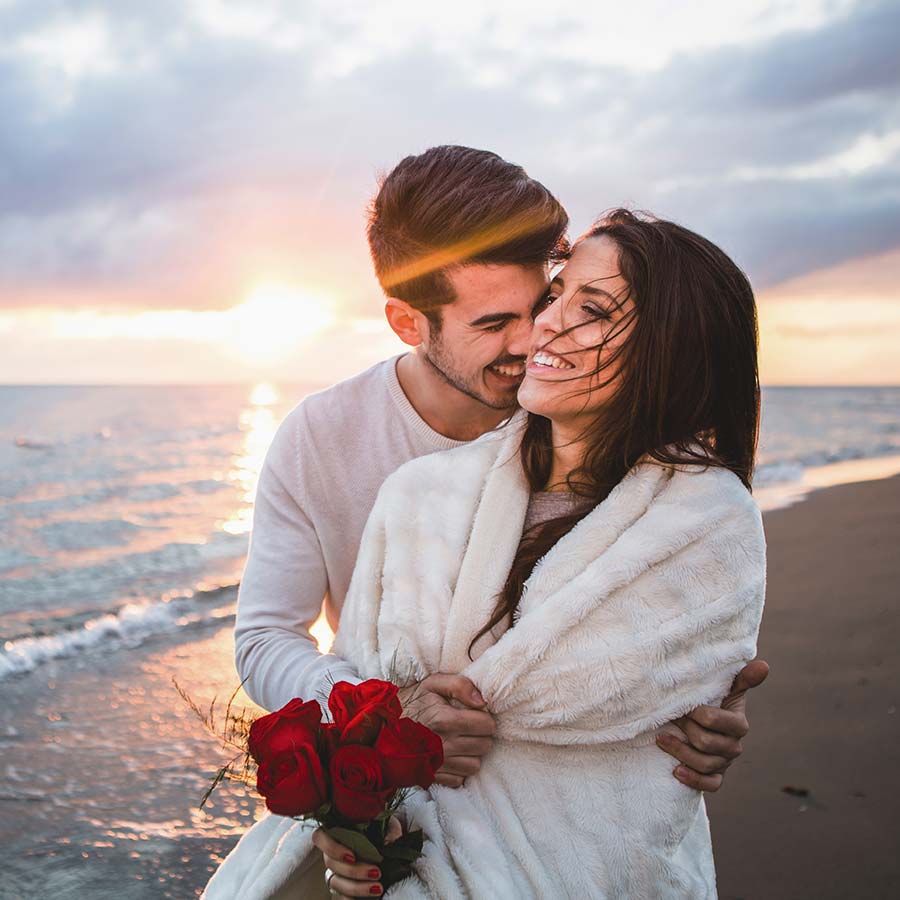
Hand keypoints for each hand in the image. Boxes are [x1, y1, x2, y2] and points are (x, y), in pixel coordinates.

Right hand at [313, 816, 401, 897]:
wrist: (388, 847)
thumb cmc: (383, 831)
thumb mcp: (388, 826)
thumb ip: (389, 830)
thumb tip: (388, 842)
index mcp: (336, 832)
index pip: (320, 837)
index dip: (332, 848)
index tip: (352, 856)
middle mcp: (332, 852)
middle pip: (331, 864)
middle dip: (354, 871)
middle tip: (376, 873)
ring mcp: (335, 871)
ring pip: (336, 882)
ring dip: (357, 887)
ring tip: (378, 888)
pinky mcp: (342, 887)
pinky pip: (341, 897)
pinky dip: (352, 899)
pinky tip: (369, 898)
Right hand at [398, 673, 494, 787]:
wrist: (383, 726)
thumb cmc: (413, 702)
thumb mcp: (433, 683)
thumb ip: (460, 685)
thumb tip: (481, 702)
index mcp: (444, 719)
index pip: (487, 725)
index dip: (485, 718)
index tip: (477, 715)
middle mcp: (443, 744)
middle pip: (485, 745)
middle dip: (481, 735)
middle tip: (470, 728)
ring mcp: (438, 763)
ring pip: (475, 765)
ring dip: (472, 754)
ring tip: (461, 742)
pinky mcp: (433, 776)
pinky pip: (460, 779)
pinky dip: (459, 769)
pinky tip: (451, 756)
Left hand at [656, 658, 769, 791]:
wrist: (704, 724)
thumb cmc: (713, 702)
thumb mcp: (726, 689)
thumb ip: (742, 679)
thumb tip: (764, 665)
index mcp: (738, 724)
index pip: (715, 721)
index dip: (696, 715)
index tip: (681, 707)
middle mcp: (734, 745)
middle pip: (707, 744)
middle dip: (685, 731)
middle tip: (670, 720)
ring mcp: (726, 763)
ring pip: (706, 765)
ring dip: (680, 752)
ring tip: (662, 738)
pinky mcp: (717, 777)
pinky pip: (710, 785)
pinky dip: (693, 779)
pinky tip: (676, 771)